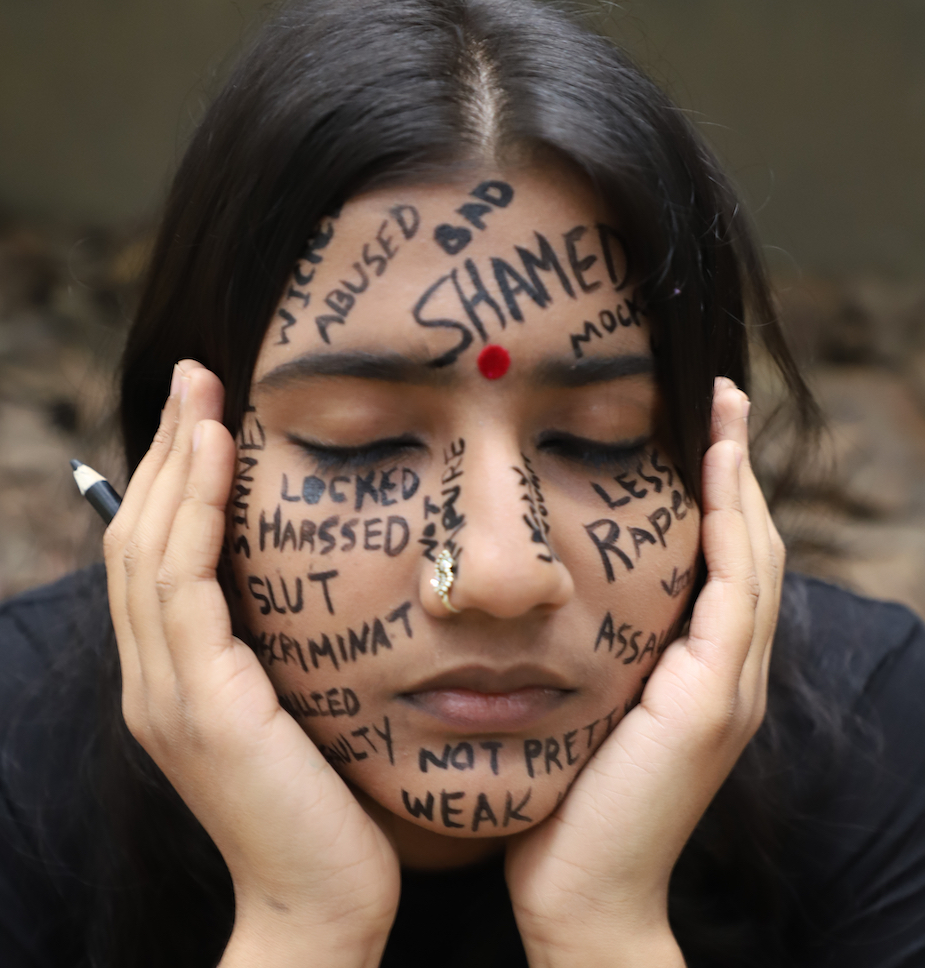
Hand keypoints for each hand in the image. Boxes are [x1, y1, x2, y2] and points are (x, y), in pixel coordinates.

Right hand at [103, 361, 399, 967]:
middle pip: (140, 536)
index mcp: (175, 678)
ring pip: (151, 547)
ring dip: (177, 463)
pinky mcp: (198, 703)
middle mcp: (153, 679)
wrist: (326, 901)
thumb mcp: (300, 702)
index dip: (174, 479)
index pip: (158, 556)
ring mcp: (165, 692)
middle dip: (168, 451)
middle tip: (195, 378)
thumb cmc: (330, 803)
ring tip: (201, 393)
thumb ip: (284, 644)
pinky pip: (183, 582)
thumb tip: (312, 574)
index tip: (205, 414)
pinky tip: (220, 453)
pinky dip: (194, 510)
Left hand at [504, 378, 783, 967]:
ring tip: (720, 406)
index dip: (714, 485)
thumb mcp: (579, 697)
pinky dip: (729, 525)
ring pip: (750, 553)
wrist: (578, 891)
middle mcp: (725, 668)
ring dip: (738, 475)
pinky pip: (732, 591)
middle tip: (716, 390)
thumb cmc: (563, 795)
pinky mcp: (710, 701)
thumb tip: (530, 582)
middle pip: (746, 539)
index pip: (717, 555)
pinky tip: (713, 469)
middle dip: (733, 462)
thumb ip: (582, 644)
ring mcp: (727, 684)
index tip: (690, 420)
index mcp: (695, 666)